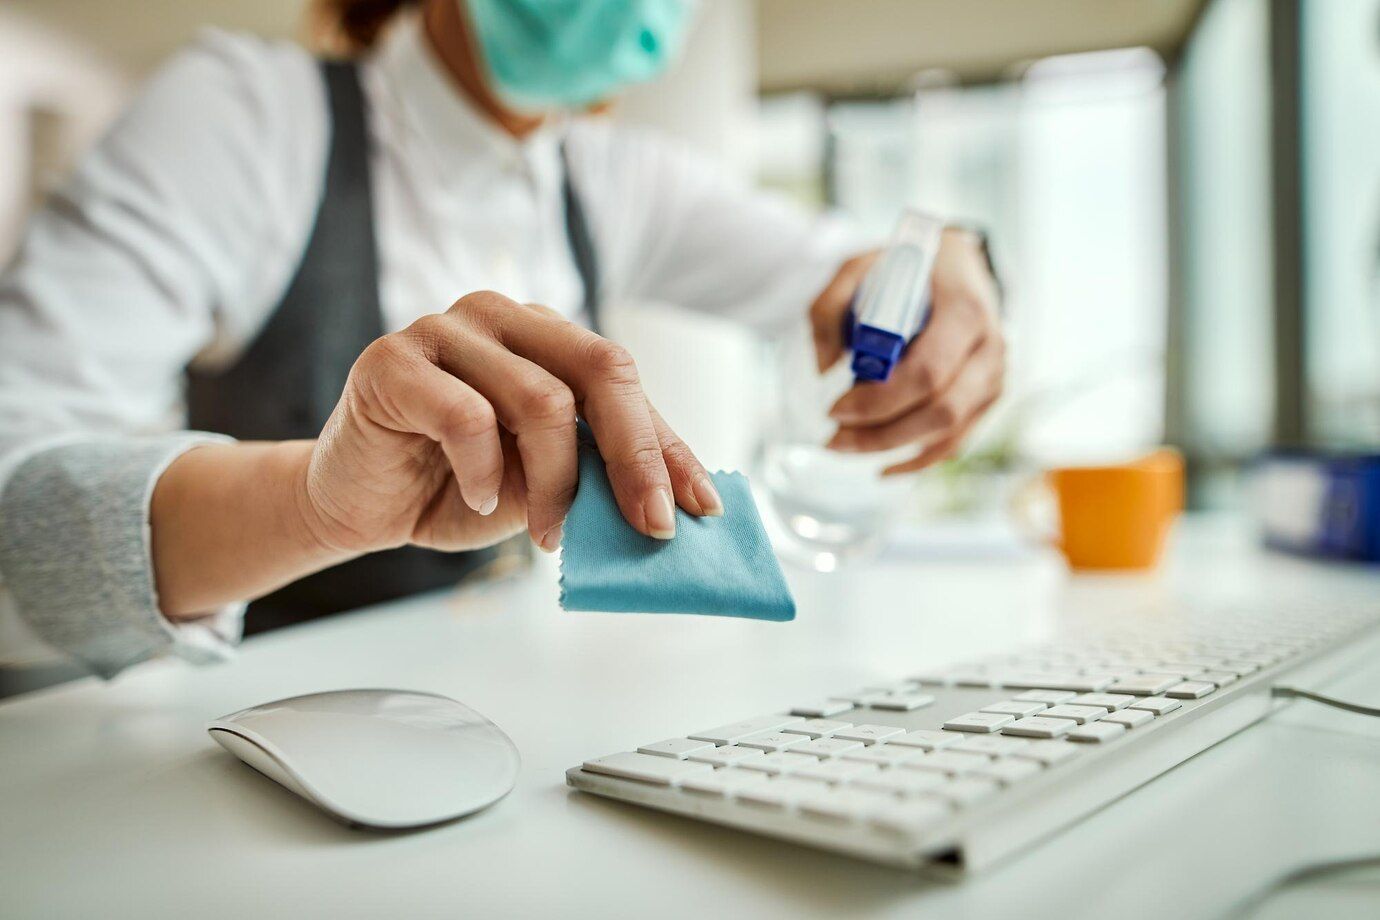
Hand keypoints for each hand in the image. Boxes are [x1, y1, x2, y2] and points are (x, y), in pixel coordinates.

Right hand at [302, 290, 720, 555]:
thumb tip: (679, 506)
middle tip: (650, 525)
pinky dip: (485, 472)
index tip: (702, 507)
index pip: (624, 380)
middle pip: (600, 368)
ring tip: (549, 533)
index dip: (667, 446)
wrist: (361, 504)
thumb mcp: (547, 486)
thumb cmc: (459, 486)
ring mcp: (445, 330)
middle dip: (636, 457)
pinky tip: (480, 498)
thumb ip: (598, 475)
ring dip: (557, 485)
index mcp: (545, 337)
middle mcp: (502, 318)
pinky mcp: (393, 361)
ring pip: (541, 401)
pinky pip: (467, 417)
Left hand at [809, 228, 1003, 473]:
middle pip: (941, 410)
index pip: (928, 372)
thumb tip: (823, 368)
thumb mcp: (859, 267)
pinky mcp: (987, 397)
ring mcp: (994, 376)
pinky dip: (921, 460)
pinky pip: (957, 440)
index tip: (835, 409)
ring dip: (894, 448)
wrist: (958, 264)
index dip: (880, 400)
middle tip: (833, 439)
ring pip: (949, 432)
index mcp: (965, 310)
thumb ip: (830, 307)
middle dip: (882, 434)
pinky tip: (885, 468)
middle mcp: (990, 348)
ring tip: (846, 447)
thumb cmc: (906, 268)